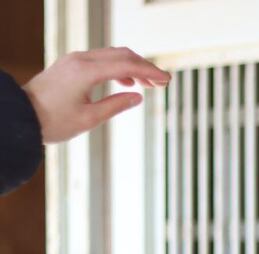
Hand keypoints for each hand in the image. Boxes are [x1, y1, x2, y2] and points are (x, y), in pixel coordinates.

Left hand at [22, 47, 170, 143]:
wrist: (21, 116)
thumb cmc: (53, 122)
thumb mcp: (89, 118)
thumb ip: (116, 105)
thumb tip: (138, 96)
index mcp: (86, 72)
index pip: (127, 65)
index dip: (150, 72)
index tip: (167, 81)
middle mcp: (80, 60)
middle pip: (122, 55)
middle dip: (144, 67)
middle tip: (163, 82)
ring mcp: (74, 60)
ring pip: (112, 55)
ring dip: (132, 67)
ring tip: (148, 84)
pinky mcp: (70, 65)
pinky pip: (100, 59)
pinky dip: (118, 68)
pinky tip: (126, 82)